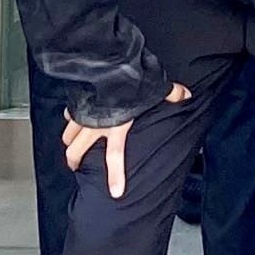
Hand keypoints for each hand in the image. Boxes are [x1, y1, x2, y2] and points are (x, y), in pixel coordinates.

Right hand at [62, 81, 192, 198]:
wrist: (110, 62)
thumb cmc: (132, 79)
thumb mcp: (157, 89)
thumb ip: (172, 95)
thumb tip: (186, 96)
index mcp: (117, 126)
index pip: (115, 156)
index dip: (116, 176)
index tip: (116, 192)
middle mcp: (95, 124)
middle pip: (78, 151)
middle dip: (75, 162)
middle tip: (76, 167)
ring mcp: (82, 114)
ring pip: (68, 135)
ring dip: (69, 142)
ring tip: (71, 147)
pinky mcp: (76, 101)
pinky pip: (68, 114)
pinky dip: (69, 119)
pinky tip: (72, 118)